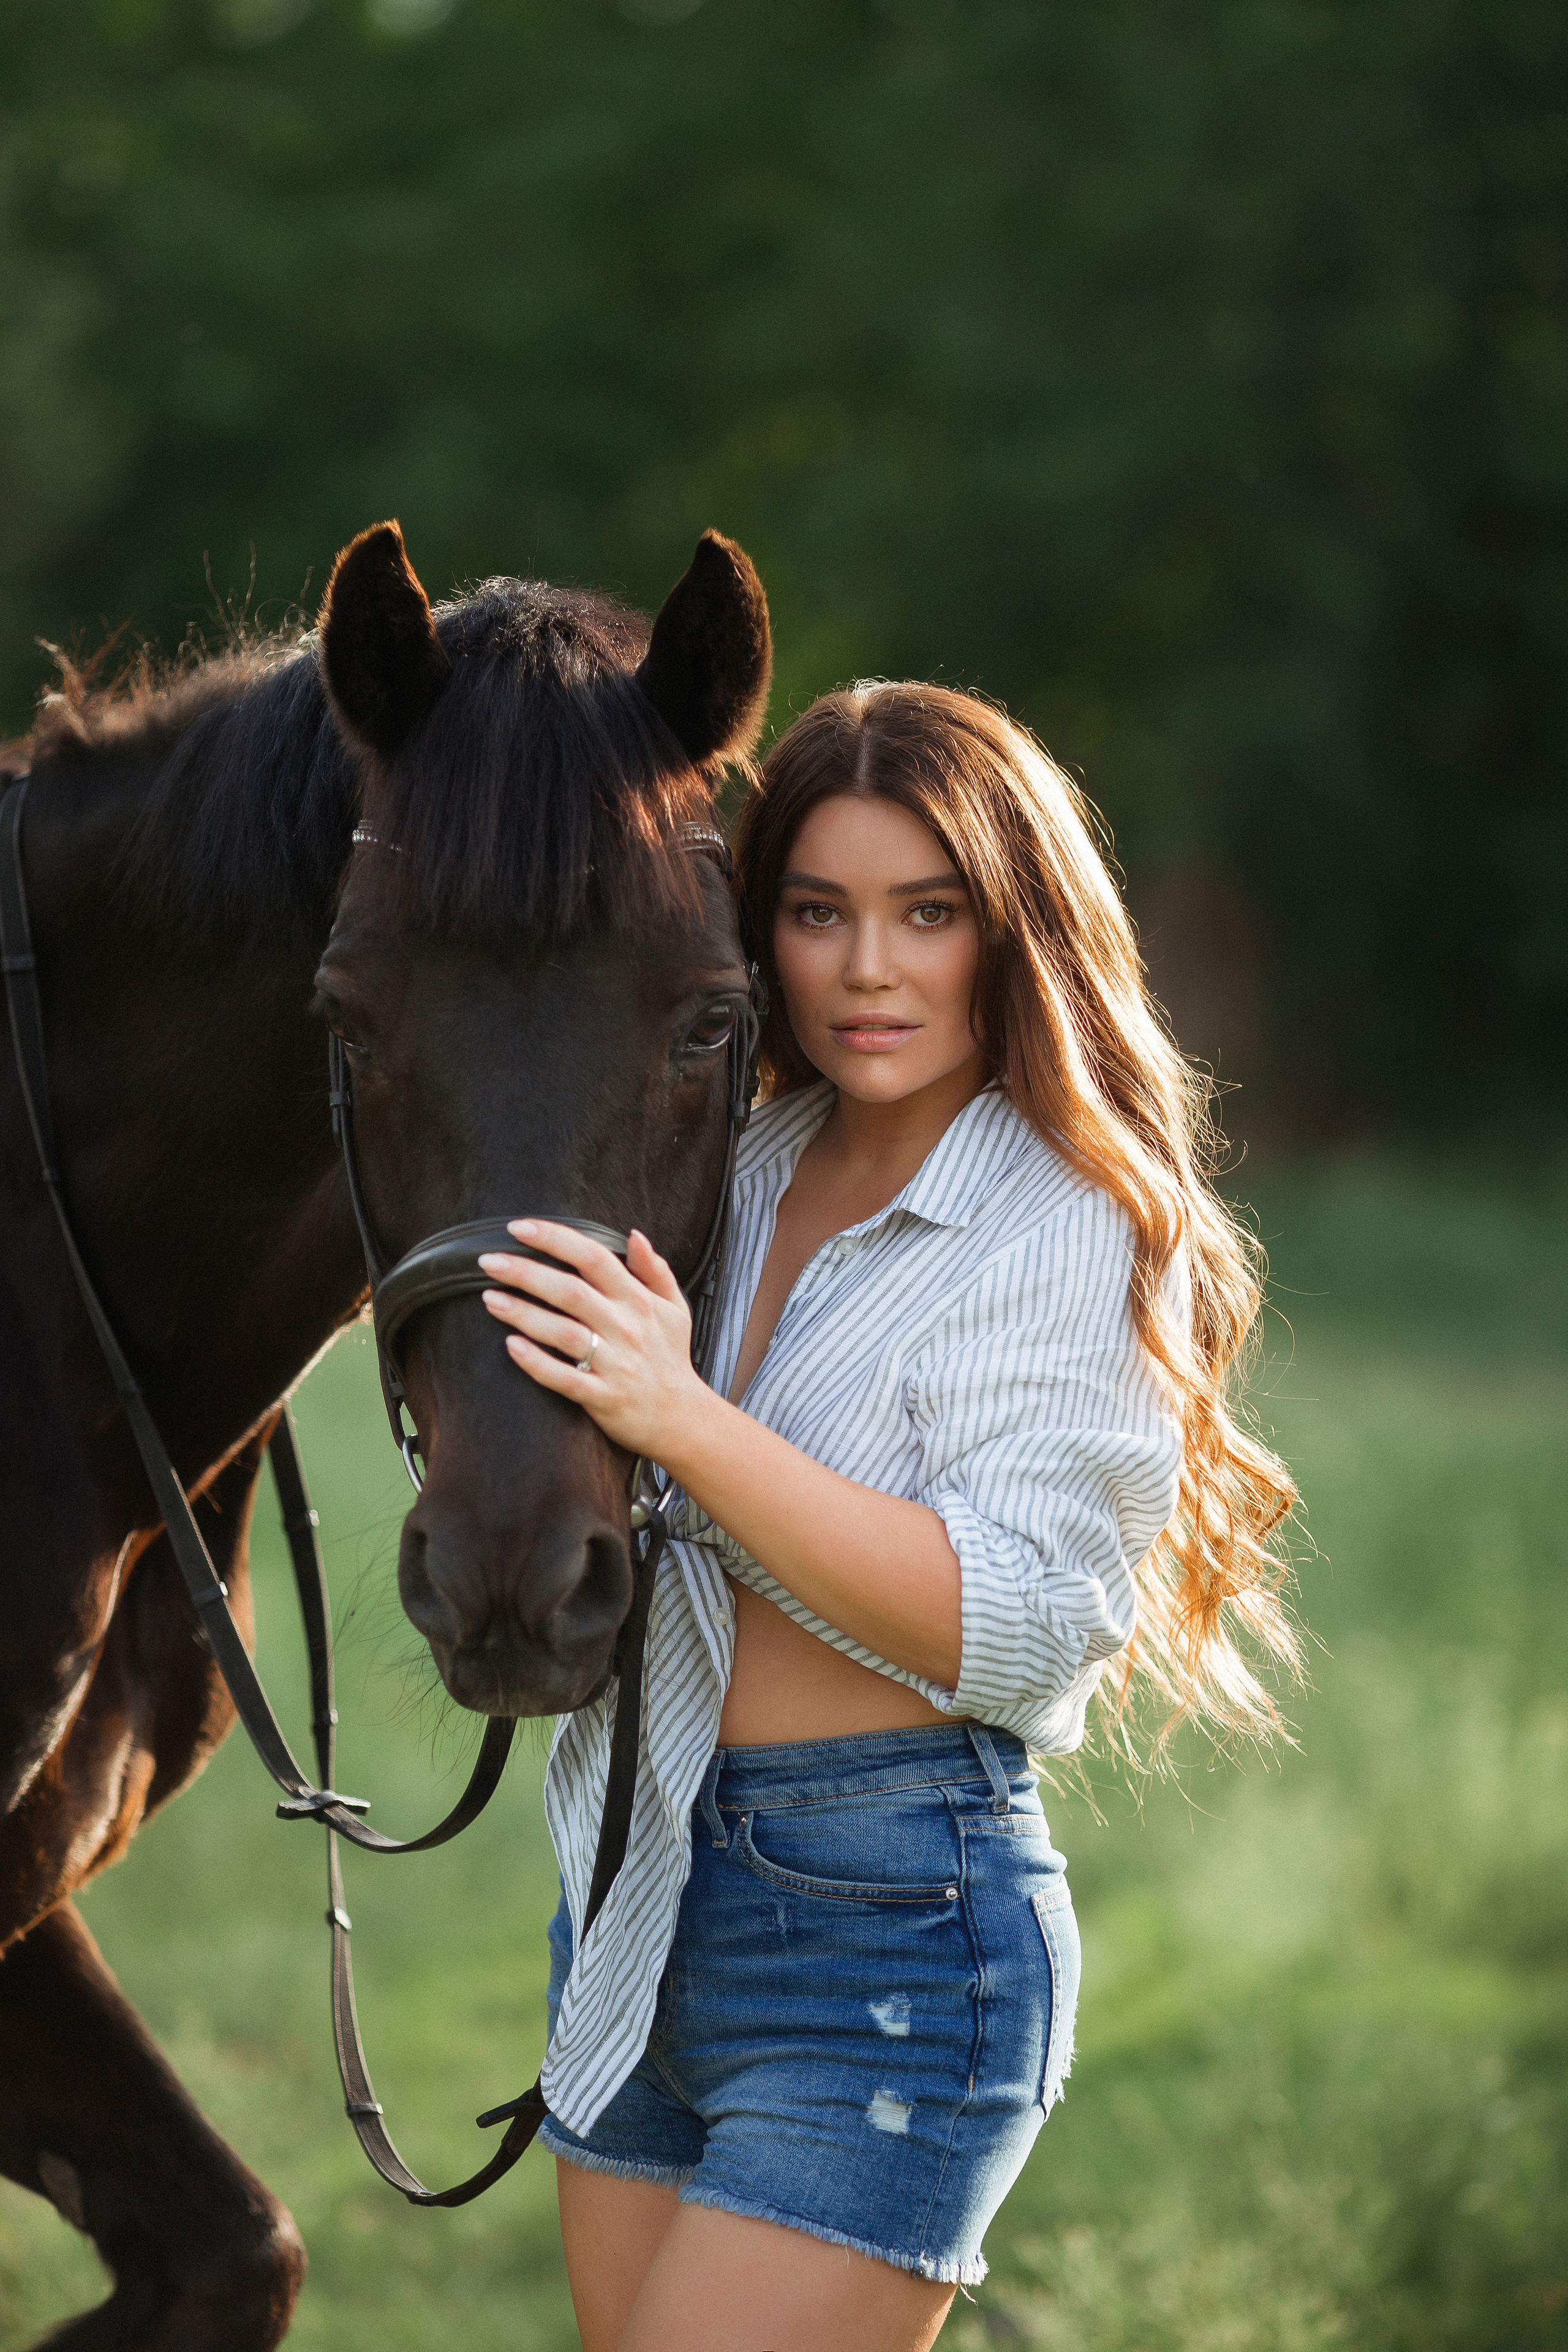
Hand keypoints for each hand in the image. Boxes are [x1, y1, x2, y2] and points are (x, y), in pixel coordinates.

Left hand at [479, 1220, 707, 1462]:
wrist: (682, 1418)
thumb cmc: (670, 1358)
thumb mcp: (674, 1308)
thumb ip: (655, 1269)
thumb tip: (634, 1234)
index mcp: (638, 1301)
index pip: (594, 1258)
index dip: (555, 1238)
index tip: (519, 1227)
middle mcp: (625, 1328)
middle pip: (570, 1291)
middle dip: (525, 1272)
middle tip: (488, 1261)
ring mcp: (614, 1364)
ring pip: (563, 1333)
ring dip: (523, 1314)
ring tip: (490, 1299)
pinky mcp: (602, 1396)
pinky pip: (565, 1378)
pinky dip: (537, 1363)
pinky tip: (511, 1346)